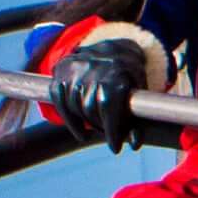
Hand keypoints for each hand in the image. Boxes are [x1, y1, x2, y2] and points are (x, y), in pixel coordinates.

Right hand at [48, 36, 156, 151]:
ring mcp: (75, 67)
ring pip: (74, 105)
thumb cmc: (130, 77)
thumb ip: (137, 120)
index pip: (108, 106)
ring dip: (84, 122)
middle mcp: (93, 68)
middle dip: (100, 126)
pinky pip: (58, 98)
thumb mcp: (139, 95)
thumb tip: (133, 146)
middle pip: (90, 108)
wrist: (115, 49)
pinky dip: (67, 116)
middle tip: (107, 133)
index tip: (115, 148)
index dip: (111, 130)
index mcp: (116, 73)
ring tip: (96, 125)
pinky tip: (78, 128)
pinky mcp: (61, 69)